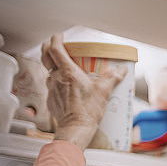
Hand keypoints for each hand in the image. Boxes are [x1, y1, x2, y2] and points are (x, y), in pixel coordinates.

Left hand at [41, 33, 126, 150]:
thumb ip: (113, 77)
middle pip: (45, 56)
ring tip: (65, 69)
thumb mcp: (104, 91)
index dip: (56, 39)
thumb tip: (121, 70)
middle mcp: (56, 78)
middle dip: (49, 47)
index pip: (55, 48)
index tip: (60, 36)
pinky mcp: (51, 99)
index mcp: (67, 72)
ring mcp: (51, 89)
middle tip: (56, 46)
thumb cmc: (87, 111)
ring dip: (54, 66)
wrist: (76, 129)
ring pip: (49, 71)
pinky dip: (58, 83)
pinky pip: (52, 86)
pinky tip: (67, 88)